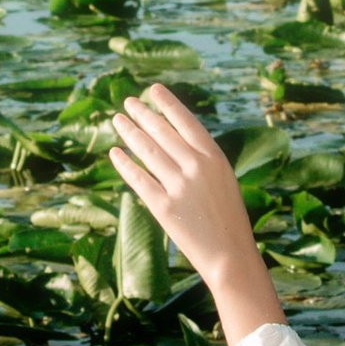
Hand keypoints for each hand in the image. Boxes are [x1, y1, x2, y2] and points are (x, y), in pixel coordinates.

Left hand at [107, 85, 282, 345]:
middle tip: (128, 102)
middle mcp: (196, 167)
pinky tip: (114, 152)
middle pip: (162, 132)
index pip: (186, 122)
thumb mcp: (223, 181)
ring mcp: (179, 186)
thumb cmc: (229, 219)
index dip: (168, 103)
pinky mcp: (163, 206)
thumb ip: (201, 161)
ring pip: (147, 150)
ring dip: (130, 132)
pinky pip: (138, 179)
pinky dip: (124, 163)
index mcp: (215, 158)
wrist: (230, 256)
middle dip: (143, 114)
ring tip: (117, 119)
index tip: (153, 89)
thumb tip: (174, 142)